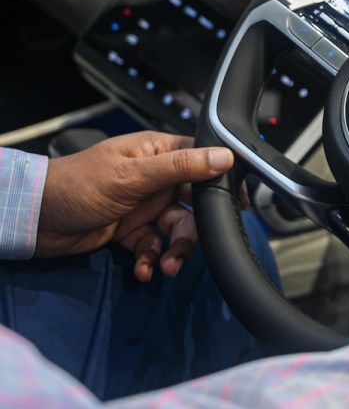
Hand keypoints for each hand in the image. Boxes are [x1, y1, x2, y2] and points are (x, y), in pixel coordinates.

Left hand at [37, 131, 236, 280]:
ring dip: (174, 250)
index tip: (238, 203)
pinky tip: (145, 270)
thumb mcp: (134, 174)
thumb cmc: (78, 184)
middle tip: (190, 245)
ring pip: (176, 229)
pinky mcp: (131, 231)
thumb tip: (225, 157)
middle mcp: (155, 178)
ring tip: (166, 267)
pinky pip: (154, 246)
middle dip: (195, 228)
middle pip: (194, 202)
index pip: (202, 159)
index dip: (222, 180)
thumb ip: (182, 167)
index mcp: (157, 153)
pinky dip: (152, 259)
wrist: (34, 218)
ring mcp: (144, 205)